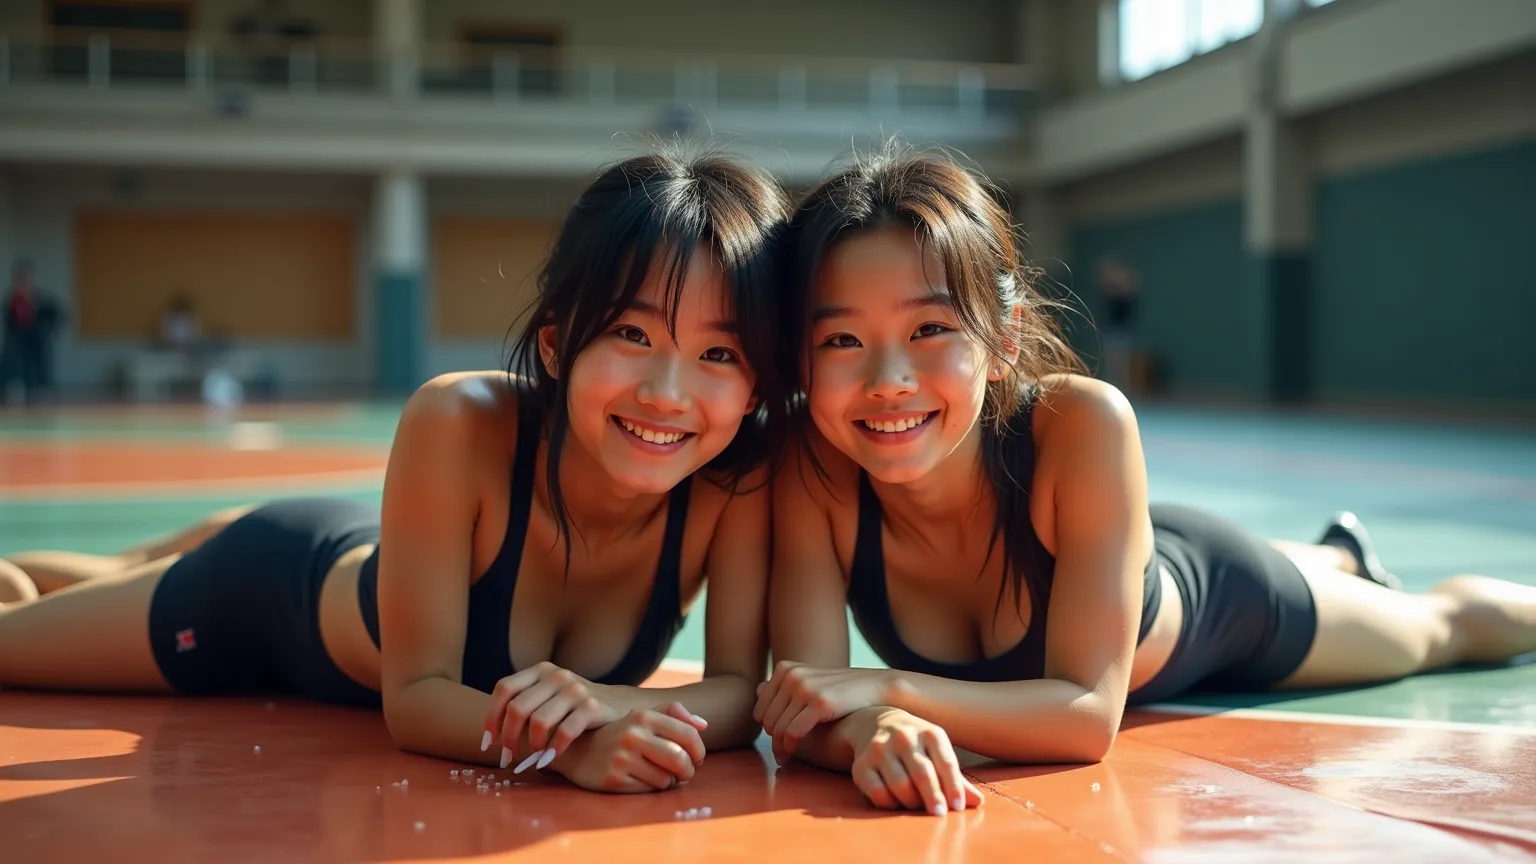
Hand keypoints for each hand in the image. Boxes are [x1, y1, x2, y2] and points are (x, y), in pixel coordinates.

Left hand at [480, 661, 623, 769]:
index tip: (488, 741)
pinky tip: (549, 759)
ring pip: (538, 721)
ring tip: (532, 757)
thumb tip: (490, 738)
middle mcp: (556, 675)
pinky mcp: (592, 706)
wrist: (616, 706)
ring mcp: (576, 689)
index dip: (491, 716)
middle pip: (518, 708)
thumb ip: (523, 706)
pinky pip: (564, 731)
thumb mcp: (547, 696)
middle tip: (508, 757)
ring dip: (530, 745)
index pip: (504, 689)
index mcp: (540, 670)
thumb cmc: (571, 708)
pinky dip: (553, 749)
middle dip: (508, 737)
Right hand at [559, 703, 708, 793]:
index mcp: (644, 716)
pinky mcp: (613, 779)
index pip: (688, 734)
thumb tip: (703, 725)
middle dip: (688, 771)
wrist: (578, 750)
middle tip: (684, 773)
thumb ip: (674, 714)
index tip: (697, 758)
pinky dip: (651, 789)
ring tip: (659, 775)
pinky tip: (642, 781)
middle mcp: (632, 735)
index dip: (699, 750)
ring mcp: (622, 758)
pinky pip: (648, 791)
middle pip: (680, 759)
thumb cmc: (620, 734)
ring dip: (668, 781)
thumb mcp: (643, 716)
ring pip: (665, 779)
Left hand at [753, 661, 893, 756]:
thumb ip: (786, 685)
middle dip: (772, 740)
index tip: (777, 741)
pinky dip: (789, 747)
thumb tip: (757, 688)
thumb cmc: (841, 690)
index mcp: (785, 668)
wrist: (877, 688)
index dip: (767, 727)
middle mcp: (792, 675)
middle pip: (766, 719)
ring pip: (777, 728)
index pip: (760, 708)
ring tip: (785, 757)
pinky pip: (791, 732)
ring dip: (779, 747)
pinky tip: (792, 753)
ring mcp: (804, 687)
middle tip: (781, 754)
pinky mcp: (819, 702)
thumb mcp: (812, 680)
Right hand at [848, 708, 984, 815]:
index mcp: (930, 733)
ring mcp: (880, 749)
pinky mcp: (861, 764)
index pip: (946, 763)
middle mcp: (904, 737)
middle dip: (933, 797)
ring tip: (917, 806)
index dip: (953, 787)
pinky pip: (877, 792)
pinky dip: (889, 803)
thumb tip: (978, 802)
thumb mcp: (937, 752)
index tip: (957, 808)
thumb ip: (956, 778)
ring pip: (900, 784)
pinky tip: (896, 803)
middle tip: (939, 815)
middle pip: (922, 773)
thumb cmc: (915, 744)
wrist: (874, 722)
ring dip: (911, 802)